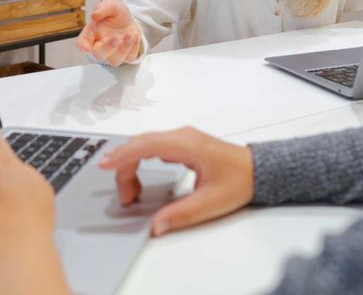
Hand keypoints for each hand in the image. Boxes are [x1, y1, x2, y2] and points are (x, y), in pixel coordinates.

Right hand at [75, 0, 142, 65]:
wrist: (130, 19)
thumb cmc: (116, 15)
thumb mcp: (111, 5)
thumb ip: (102, 8)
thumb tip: (94, 15)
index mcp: (92, 33)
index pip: (82, 42)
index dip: (82, 46)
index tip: (85, 48)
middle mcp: (101, 45)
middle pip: (99, 54)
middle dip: (108, 47)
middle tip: (116, 38)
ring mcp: (113, 52)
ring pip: (114, 60)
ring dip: (123, 49)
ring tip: (130, 35)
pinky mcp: (126, 55)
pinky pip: (129, 57)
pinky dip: (133, 48)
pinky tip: (134, 37)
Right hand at [98, 127, 253, 236]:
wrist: (258, 170)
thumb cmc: (239, 181)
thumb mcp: (210, 203)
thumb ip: (180, 214)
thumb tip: (155, 225)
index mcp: (189, 145)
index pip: (148, 144)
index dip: (124, 154)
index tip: (105, 164)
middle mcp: (183, 136)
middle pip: (141, 143)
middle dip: (124, 166)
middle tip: (125, 196)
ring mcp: (182, 138)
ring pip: (145, 144)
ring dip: (132, 164)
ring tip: (131, 193)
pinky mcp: (182, 144)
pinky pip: (153, 147)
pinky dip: (140, 160)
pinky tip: (137, 178)